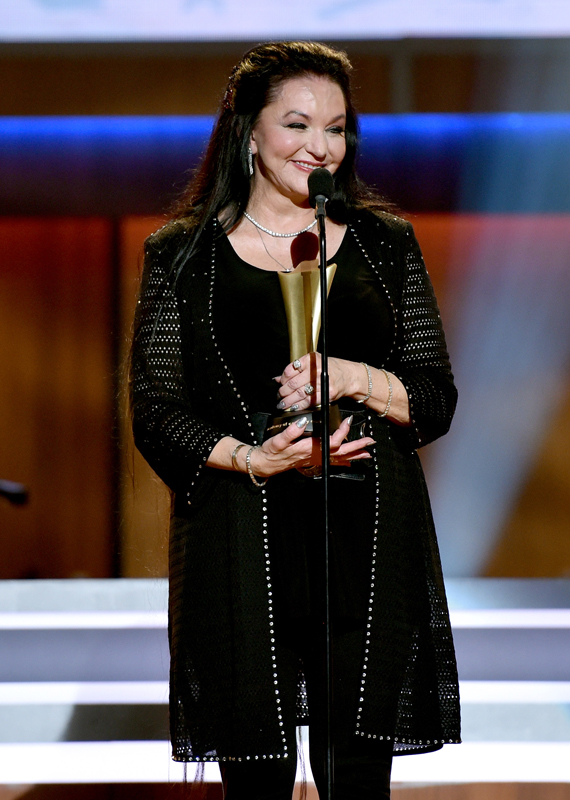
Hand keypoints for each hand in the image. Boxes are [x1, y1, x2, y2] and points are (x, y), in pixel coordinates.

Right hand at [250, 415, 374, 476]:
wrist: (264, 464)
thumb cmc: (271, 452)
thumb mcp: (277, 440)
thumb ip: (291, 431)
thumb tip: (303, 421)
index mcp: (309, 448)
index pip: (331, 441)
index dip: (341, 432)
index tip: (347, 421)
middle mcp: (314, 455)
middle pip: (340, 452)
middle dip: (356, 447)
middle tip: (369, 442)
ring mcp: (314, 459)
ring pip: (338, 458)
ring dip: (353, 455)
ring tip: (366, 453)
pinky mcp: (312, 460)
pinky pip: (332, 462)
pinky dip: (343, 461)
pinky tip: (350, 461)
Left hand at [275, 352, 358, 410]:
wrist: (350, 376)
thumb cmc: (332, 369)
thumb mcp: (314, 363)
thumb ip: (296, 370)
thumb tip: (278, 379)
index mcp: (312, 359)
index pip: (290, 370)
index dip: (283, 379)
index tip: (280, 384)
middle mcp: (316, 370)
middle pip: (293, 383)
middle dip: (283, 392)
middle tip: (279, 396)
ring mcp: (322, 382)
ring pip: (299, 394)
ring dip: (288, 401)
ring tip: (282, 404)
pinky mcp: (326, 394)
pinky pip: (309, 402)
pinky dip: (299, 406)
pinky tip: (294, 407)